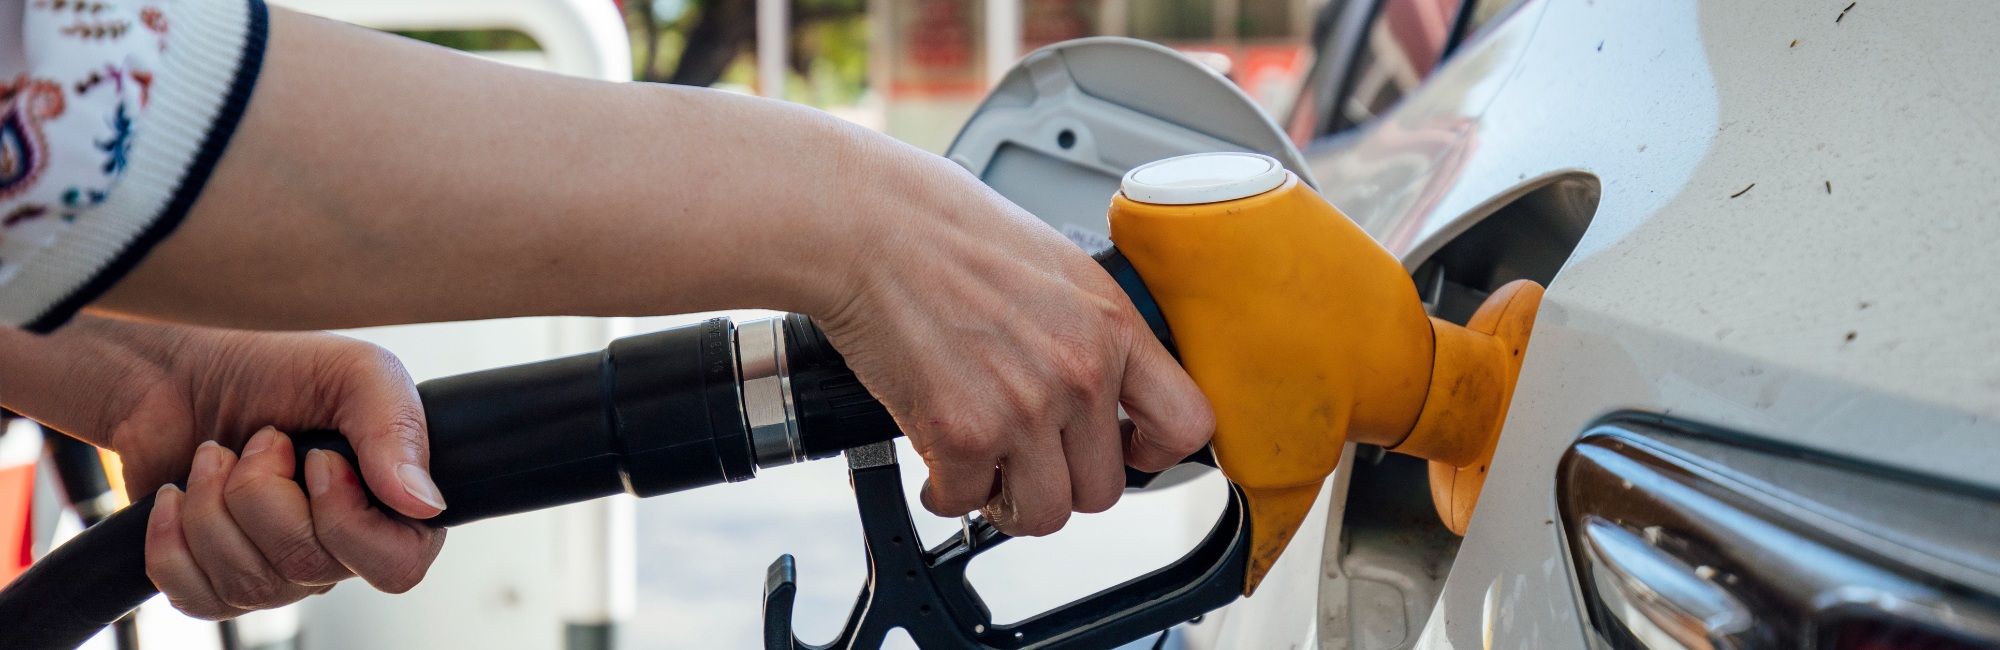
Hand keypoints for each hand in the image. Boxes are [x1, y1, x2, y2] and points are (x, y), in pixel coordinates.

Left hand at [0, 317, 444, 617]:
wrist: (175, 376)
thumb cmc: (270, 371)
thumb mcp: (351, 372)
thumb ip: (396, 427)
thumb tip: (423, 500)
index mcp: (388, 506)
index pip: (398, 565)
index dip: (349, 520)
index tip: (319, 459)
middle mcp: (337, 550)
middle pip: (309, 567)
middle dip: (263, 492)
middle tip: (262, 441)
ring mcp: (274, 573)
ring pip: (248, 585)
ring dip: (212, 504)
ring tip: (217, 457)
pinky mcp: (211, 584)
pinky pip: (197, 599)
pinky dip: (171, 540)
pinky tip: (179, 498)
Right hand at [809, 148, 1215, 536]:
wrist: (869, 225)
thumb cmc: (946, 230)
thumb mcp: (1057, 267)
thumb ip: (1089, 330)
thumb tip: (1103, 383)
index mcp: (1112, 325)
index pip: (1187, 423)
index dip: (1156, 452)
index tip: (1129, 450)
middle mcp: (1080, 372)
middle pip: (1105, 489)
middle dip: (1062, 482)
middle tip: (1027, 460)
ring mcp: (1024, 407)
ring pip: (1045, 512)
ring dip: (1009, 501)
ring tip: (985, 471)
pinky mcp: (962, 434)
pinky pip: (967, 503)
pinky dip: (948, 493)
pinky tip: (939, 464)